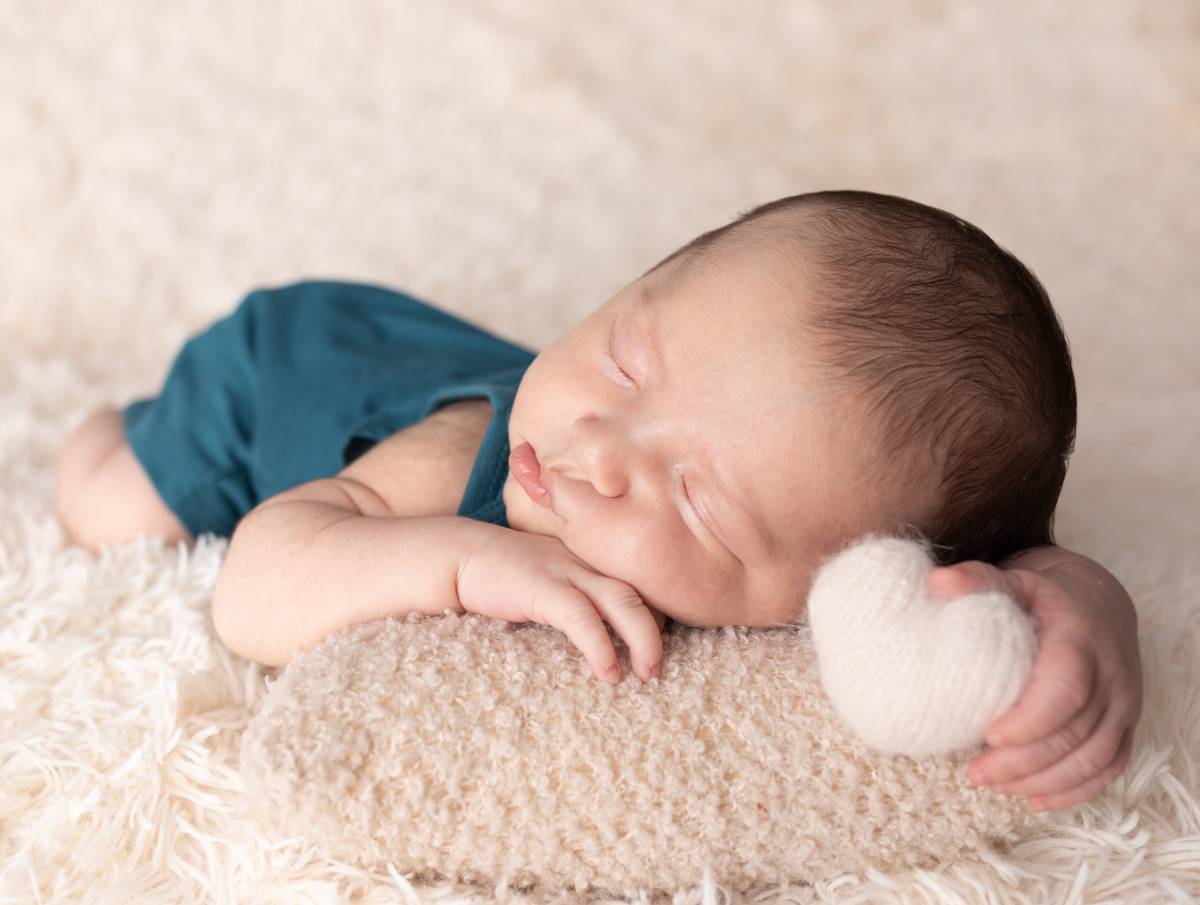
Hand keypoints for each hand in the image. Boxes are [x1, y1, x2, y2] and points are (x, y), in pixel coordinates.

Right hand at [456, 528, 665, 683]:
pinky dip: (600, 646)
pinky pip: (581, 617)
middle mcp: (584, 561)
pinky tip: (607, 672)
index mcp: (589, 560)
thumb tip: (600, 636)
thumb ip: (573, 597)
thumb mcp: (548, 581)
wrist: (455, 556)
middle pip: (640, 590)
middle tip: (657, 669)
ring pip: (623, 600)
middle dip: (658, 631)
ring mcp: (564, 570)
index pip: (637, 584)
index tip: (658, 647)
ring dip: (643, 640)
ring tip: (647, 674)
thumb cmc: (500, 576)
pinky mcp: (541, 586)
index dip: (656, 614)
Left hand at [926, 553, 1141, 811]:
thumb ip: (977, 579)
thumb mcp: (1013, 578)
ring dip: (1045, 782)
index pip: (1067, 688)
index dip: (1032, 719)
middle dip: (1025, 762)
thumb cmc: (1045, 595)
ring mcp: (1125, 704)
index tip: (989, 735)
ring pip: (1095, 759)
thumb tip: (936, 581)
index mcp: (1082, 639)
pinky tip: (1034, 799)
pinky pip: (1110, 768)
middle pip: (1077, 734)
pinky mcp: (1126, 724)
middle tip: (976, 773)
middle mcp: (1113, 675)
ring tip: (996, 786)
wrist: (1098, 601)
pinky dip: (1075, 791)